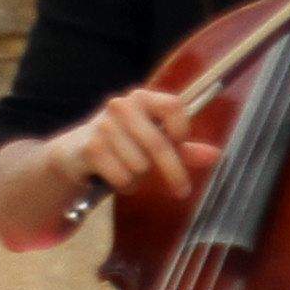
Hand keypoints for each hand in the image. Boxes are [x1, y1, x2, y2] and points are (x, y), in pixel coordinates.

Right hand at [63, 87, 216, 208]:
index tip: (181, 145)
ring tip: (130, 172)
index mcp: (141, 98)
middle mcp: (121, 106)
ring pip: (140, 165)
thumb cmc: (122, 146)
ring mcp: (104, 126)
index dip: (182, 129)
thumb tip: (215, 155)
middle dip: (173, 172)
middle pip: (160, 143)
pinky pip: (122, 176)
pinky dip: (125, 184)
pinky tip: (117, 178)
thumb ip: (183, 148)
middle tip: (182, 191)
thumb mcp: (153, 143)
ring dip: (140, 178)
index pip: (173, 106)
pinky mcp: (91, 148)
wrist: (74, 154)